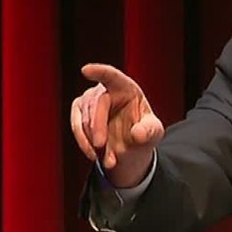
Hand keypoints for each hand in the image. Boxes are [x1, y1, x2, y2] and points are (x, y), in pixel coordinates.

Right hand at [70, 63, 163, 187]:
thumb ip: (150, 131)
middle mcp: (105, 90)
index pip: (112, 76)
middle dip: (97, 127)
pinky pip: (77, 127)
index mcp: (126, 87)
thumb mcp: (154, 132)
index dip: (99, 72)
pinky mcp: (79, 112)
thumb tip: (138, 134)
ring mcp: (89, 100)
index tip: (86, 70)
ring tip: (109, 161)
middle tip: (101, 146)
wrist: (131, 145)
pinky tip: (95, 156)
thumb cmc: (144, 131)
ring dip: (93, 142)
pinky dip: (84, 143)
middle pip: (96, 105)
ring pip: (84, 119)